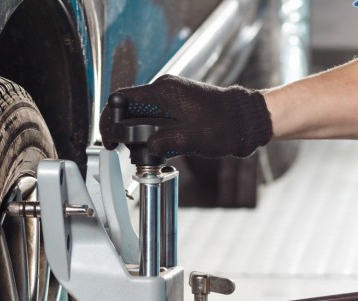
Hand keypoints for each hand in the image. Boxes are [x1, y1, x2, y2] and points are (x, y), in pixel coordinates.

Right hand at [99, 75, 272, 159]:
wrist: (247, 120)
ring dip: (138, 135)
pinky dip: (151, 134)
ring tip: (143, 155)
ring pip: (142, 115)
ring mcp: (171, 96)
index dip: (110, 120)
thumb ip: (162, 143)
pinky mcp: (178, 106)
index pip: (122, 99)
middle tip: (123, 152)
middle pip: (129, 108)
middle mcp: (164, 89)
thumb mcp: (191, 139)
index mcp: (163, 90)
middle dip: (123, 131)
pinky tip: (157, 150)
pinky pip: (155, 118)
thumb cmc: (225, 125)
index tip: (110, 140)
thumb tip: (145, 149)